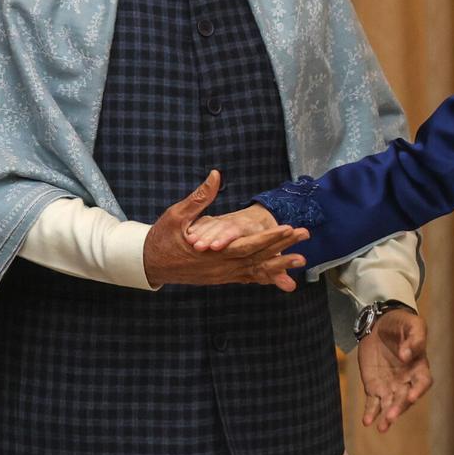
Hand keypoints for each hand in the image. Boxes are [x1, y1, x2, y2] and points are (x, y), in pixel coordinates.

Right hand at [143, 171, 308, 290]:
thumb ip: (199, 197)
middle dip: (282, 247)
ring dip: (279, 265)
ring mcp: (222, 275)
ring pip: (255, 271)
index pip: (247, 245)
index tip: (287, 228)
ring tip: (301, 259)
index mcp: (212, 252)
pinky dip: (264, 276)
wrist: (148, 263)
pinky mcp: (221, 278)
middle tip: (305, 235)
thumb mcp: (177, 214)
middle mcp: (220, 267)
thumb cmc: (162, 237)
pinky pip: (247, 278)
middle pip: (258, 258)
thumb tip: (215, 175)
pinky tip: (282, 274)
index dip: (269, 238)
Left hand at [357, 308, 432, 431]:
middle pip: (405, 398)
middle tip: (391, 416)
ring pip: (390, 405)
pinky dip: (371, 413)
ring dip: (387, 417)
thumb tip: (406, 355)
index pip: (423, 382)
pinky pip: (373, 403)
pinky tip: (367, 421)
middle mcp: (406, 379)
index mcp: (419, 366)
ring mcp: (390, 385)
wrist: (379, 323)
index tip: (412, 396)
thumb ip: (415, 338)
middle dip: (399, 408)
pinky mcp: (374, 386)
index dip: (418, 390)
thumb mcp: (413, 324)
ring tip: (381, 427)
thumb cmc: (401, 323)